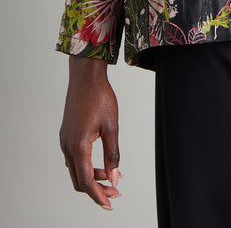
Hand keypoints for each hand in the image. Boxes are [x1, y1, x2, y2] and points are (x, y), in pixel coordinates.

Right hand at [59, 56, 121, 209]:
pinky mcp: (67, 135)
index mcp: (78, 145)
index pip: (86, 181)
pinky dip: (87, 166)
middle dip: (96, 189)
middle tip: (115, 192)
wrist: (85, 77)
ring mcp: (65, 140)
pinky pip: (74, 158)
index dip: (98, 195)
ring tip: (112, 178)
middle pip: (79, 179)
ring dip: (92, 177)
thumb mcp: (112, 126)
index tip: (110, 203)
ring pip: (76, 170)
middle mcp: (67, 146)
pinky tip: (101, 164)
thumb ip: (113, 154)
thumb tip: (114, 177)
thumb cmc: (100, 97)